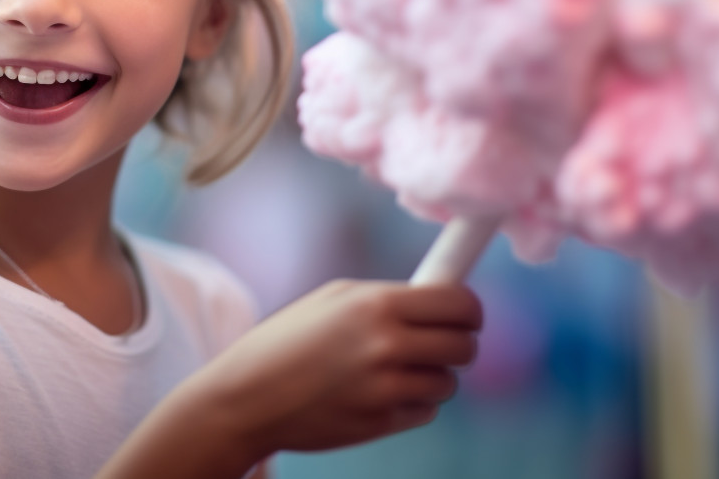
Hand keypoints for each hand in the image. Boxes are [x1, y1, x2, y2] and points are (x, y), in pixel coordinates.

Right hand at [191, 279, 482, 456]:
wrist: (249, 397)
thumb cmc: (291, 339)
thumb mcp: (335, 299)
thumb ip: (390, 297)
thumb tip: (445, 298)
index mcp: (377, 304)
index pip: (460, 305)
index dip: (470, 311)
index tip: (467, 316)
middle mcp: (386, 344)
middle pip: (465, 347)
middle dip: (458, 344)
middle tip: (441, 342)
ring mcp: (385, 388)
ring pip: (447, 383)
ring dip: (433, 376)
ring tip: (396, 369)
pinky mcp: (381, 422)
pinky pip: (425, 410)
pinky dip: (413, 403)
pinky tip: (380, 393)